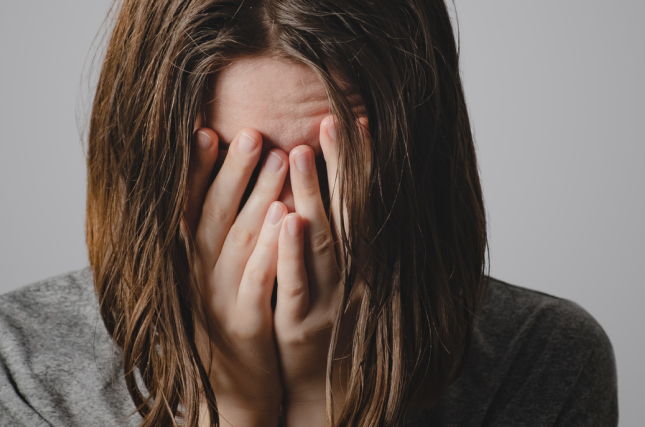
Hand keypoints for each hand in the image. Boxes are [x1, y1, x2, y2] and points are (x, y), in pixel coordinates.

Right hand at [183, 127, 289, 425]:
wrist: (228, 396)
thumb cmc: (225, 328)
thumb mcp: (208, 284)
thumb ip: (209, 241)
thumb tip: (212, 189)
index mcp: (190, 264)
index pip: (189, 208)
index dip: (197, 171)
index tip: (206, 130)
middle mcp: (200, 277)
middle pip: (215, 215)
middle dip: (232, 171)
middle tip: (251, 131)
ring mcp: (221, 300)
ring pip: (240, 240)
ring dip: (259, 196)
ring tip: (278, 157)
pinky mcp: (247, 323)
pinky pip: (260, 280)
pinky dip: (272, 247)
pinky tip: (288, 217)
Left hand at [273, 115, 356, 423]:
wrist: (324, 396)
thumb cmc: (329, 328)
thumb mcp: (339, 281)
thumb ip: (338, 235)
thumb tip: (330, 185)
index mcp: (357, 261)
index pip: (359, 201)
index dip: (358, 162)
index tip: (355, 119)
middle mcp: (350, 276)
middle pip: (347, 211)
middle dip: (341, 165)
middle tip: (331, 120)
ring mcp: (326, 299)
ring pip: (323, 241)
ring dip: (313, 196)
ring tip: (301, 152)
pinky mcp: (300, 324)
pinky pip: (296, 283)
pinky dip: (292, 252)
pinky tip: (286, 220)